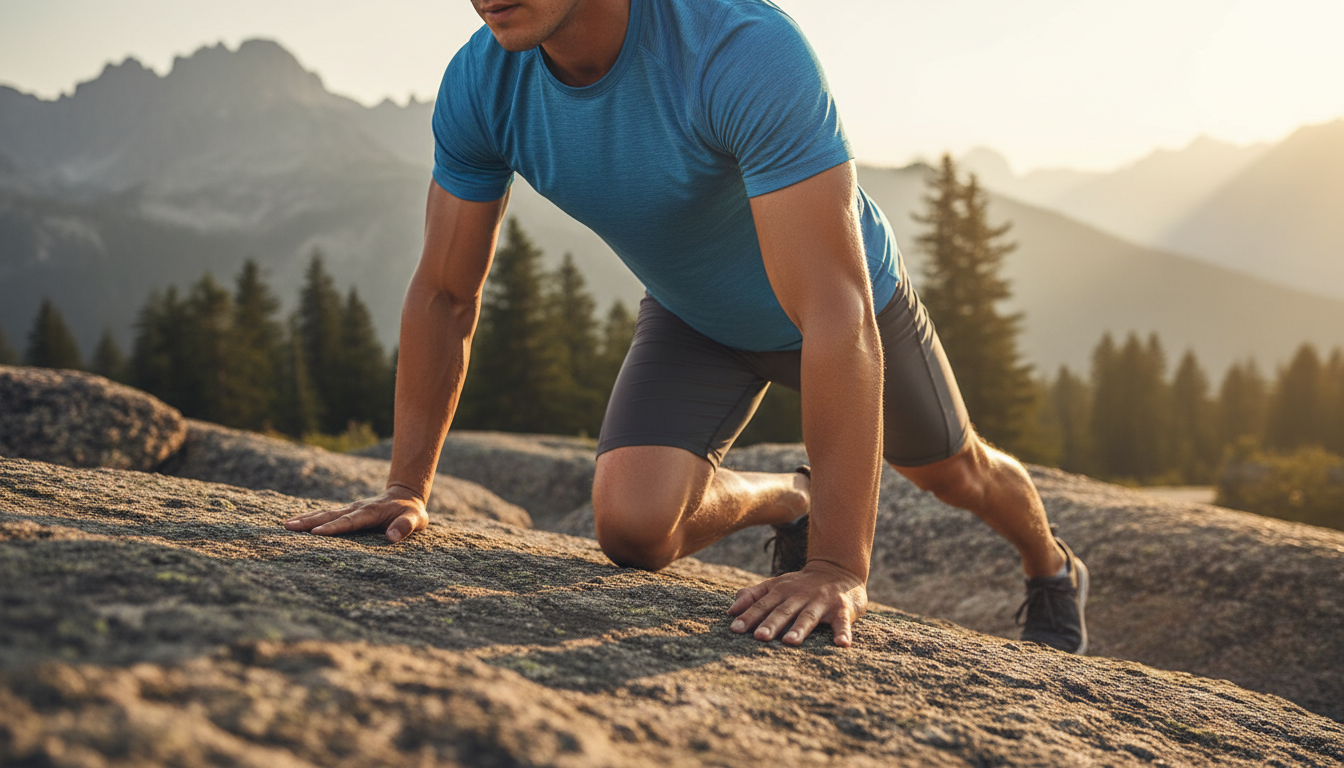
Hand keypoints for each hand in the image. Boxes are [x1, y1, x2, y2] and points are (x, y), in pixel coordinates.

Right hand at [282, 486, 427, 542]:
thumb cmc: (411, 512)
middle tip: (289, 527)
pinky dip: (310, 518)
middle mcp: (356, 509)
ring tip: (286, 525)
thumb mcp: (416, 519)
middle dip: (310, 521)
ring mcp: (349, 510)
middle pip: (330, 516)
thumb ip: (405, 526)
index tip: (316, 533)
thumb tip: (391, 537)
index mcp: (370, 512)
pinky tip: (296, 523)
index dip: (334, 527)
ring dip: (306, 519)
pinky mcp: (346, 513)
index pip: (350, 521)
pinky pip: (326, 516)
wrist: (405, 495)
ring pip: (325, 514)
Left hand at [726, 560, 867, 646]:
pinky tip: (841, 644)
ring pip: (808, 616)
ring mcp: (821, 601)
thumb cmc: (801, 585)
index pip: (763, 605)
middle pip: (783, 611)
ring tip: (790, 642)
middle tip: (759, 637)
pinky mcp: (842, 609)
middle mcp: (800, 595)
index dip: (749, 616)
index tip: (735, 629)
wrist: (838, 569)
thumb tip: (731, 611)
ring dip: (800, 629)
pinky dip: (843, 632)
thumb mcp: (776, 585)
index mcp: (782, 590)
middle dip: (771, 623)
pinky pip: (842, 622)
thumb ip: (753, 596)